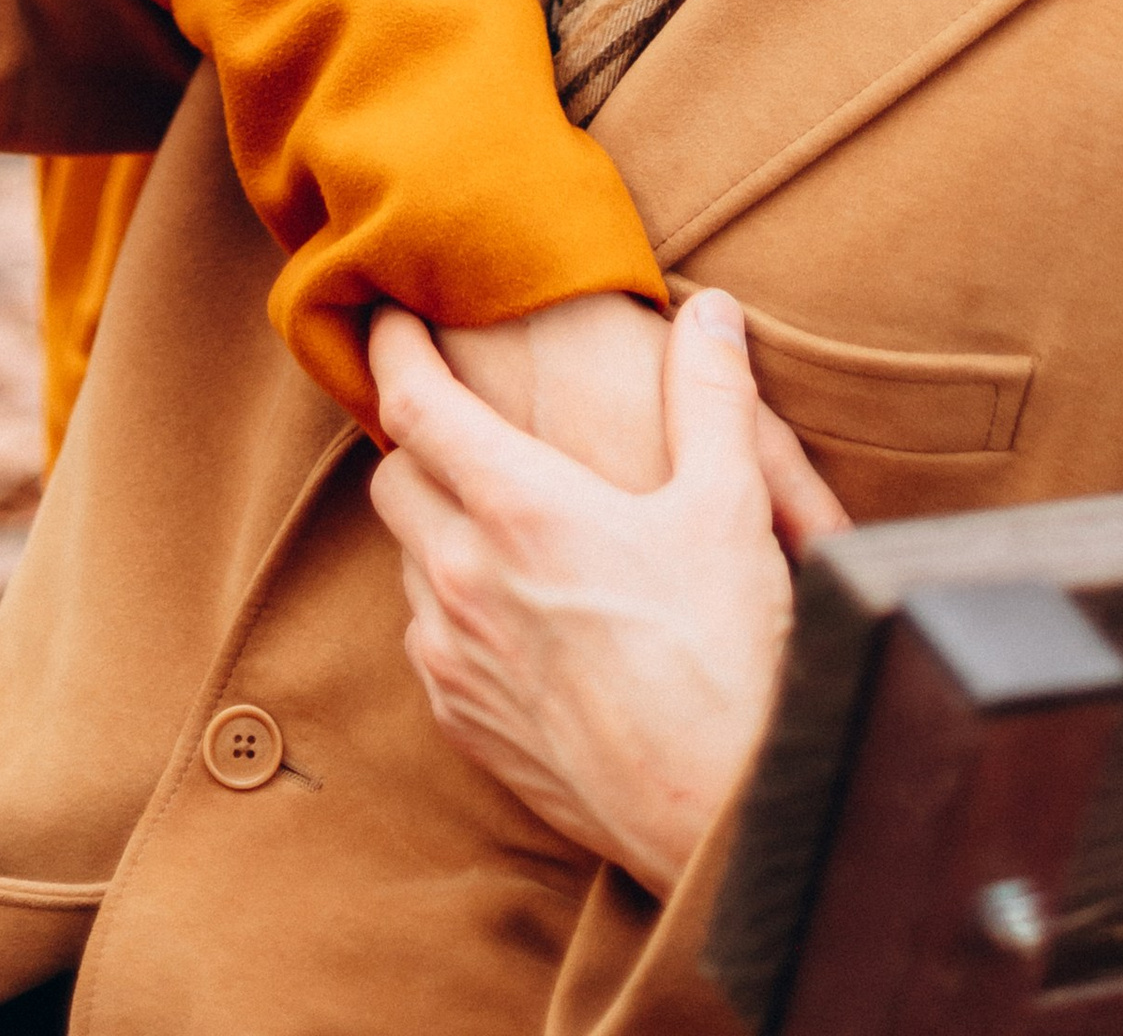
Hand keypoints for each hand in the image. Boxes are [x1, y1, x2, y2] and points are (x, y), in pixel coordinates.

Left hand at [369, 294, 843, 898]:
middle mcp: (464, 578)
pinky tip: (511, 608)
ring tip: (496, 512)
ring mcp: (455, 658)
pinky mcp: (463, 723)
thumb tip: (710, 310)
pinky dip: (450, 605)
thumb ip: (712, 393)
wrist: (718, 811)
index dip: (394, 347)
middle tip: (454, 412)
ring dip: (435, 524)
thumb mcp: (732, 502)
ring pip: (406, 561)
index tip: (390, 314)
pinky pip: (427, 639)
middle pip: (394, 476)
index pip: (415, 402)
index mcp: (521, 508)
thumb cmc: (726, 652)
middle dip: (415, 436)